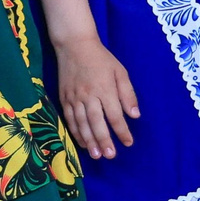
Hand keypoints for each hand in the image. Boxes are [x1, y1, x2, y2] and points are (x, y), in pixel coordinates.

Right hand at [53, 34, 139, 159]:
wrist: (74, 45)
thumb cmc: (101, 59)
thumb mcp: (120, 72)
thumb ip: (128, 94)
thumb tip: (135, 115)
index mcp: (105, 89)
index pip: (115, 115)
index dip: (122, 131)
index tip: (128, 142)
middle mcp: (88, 95)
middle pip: (96, 122)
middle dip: (104, 140)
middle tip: (110, 155)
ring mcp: (74, 97)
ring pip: (81, 123)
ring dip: (89, 140)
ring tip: (96, 155)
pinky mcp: (64, 98)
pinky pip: (69, 118)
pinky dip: (75, 132)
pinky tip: (82, 142)